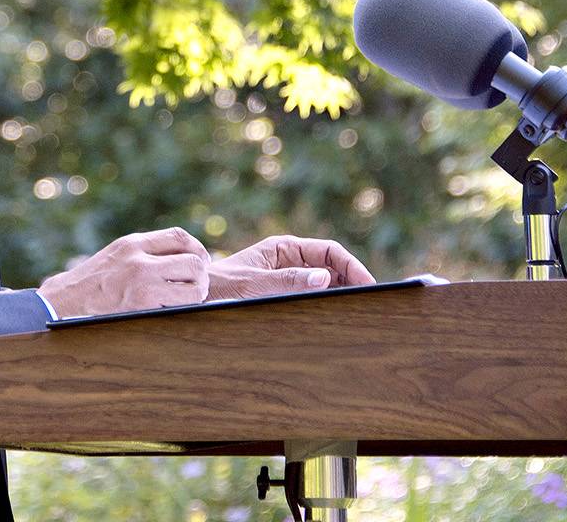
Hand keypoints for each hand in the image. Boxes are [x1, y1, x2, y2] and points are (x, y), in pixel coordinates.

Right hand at [36, 227, 209, 317]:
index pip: (178, 237)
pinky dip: (183, 309)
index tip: (201, 259)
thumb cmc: (93, 280)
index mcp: (132, 244)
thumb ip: (145, 251)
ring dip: (197, 294)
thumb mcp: (116, 254)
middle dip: (201, 274)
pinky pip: (179, 308)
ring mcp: (142, 285)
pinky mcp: (143, 309)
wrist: (66, 302)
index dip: (197, 248)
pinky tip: (175, 311)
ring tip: (189, 299)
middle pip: (193, 262)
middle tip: (198, 283)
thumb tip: (182, 254)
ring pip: (193, 288)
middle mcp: (139, 261)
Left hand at [205, 234, 374, 299]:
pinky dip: (325, 305)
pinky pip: (311, 297)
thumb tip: (325, 278)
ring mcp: (287, 277)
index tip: (367, 284)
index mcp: (284, 248)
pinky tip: (334, 317)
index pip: (329, 251)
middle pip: (331, 267)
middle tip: (368, 302)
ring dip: (339, 294)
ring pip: (324, 283)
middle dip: (350, 281)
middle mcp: (289, 260)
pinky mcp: (284, 295)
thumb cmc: (221, 287)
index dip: (352, 266)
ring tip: (355, 311)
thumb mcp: (254, 284)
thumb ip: (288, 281)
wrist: (198, 299)